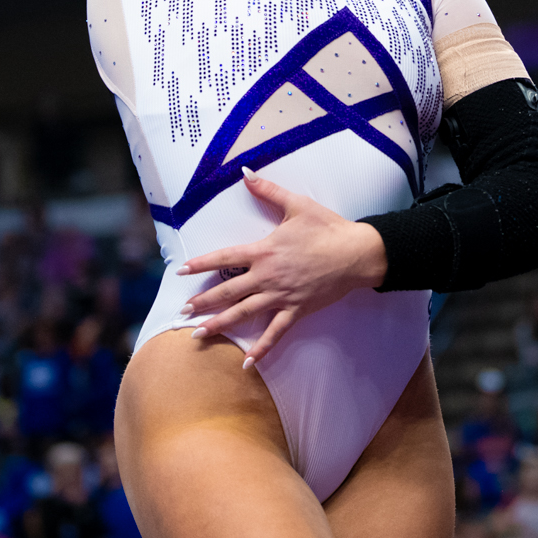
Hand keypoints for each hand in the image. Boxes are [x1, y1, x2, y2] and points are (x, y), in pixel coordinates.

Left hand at [176, 168, 386, 364]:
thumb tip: (245, 173)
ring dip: (220, 324)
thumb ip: (268, 190)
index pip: (225, 258)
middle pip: (228, 291)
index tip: (182, 272)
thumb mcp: (296, 204)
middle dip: (203, 302)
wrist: (356, 253)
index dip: (201, 264)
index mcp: (264, 251)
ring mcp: (281, 296)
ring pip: (244, 313)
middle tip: (182, 311)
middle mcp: (267, 276)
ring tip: (199, 334)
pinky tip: (246, 364)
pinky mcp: (297, 310)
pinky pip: (275, 333)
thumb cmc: (327, 228)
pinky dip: (261, 349)